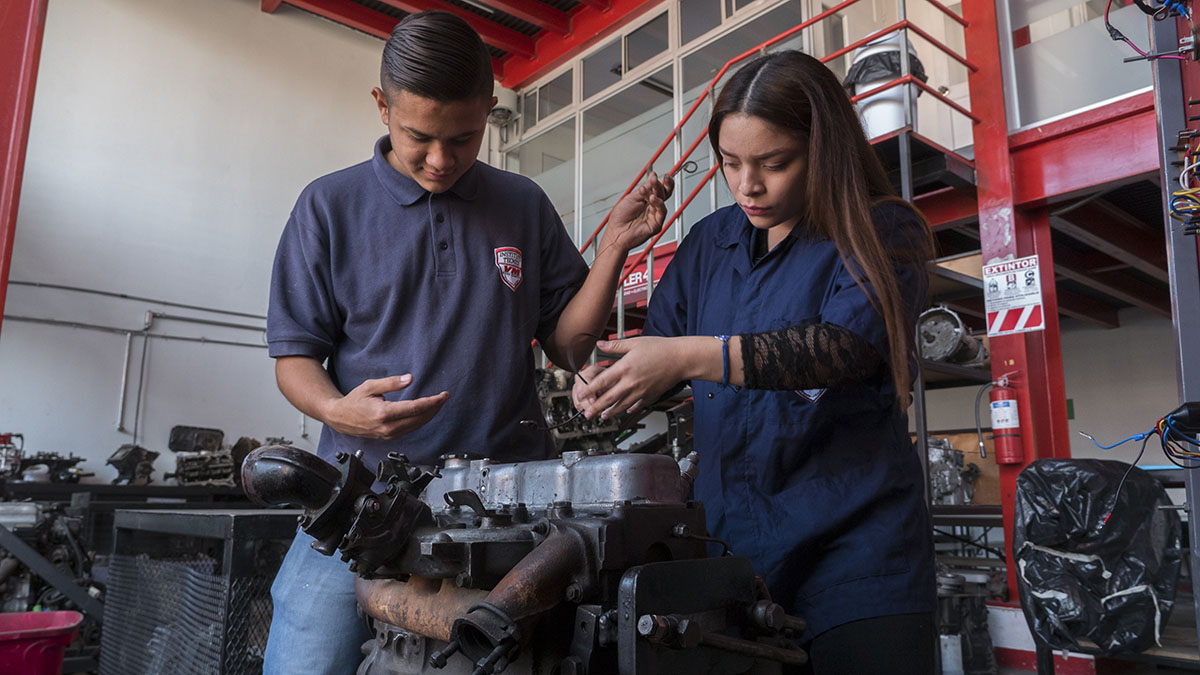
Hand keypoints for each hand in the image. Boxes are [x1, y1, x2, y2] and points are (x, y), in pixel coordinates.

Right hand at [324, 374, 448, 439]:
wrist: (340, 418)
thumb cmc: (354, 401)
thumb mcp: (370, 386)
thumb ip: (391, 382)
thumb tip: (410, 378)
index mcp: (383, 414)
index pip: (414, 409)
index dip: (431, 402)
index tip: (442, 396)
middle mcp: (388, 427)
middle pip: (419, 419)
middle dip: (435, 408)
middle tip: (445, 397)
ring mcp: (389, 435)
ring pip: (417, 426)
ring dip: (430, 415)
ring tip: (439, 403)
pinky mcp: (390, 437)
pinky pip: (410, 429)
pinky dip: (421, 420)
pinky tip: (427, 412)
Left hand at [575, 337, 684, 419]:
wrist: (681, 359)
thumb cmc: (660, 349)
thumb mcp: (635, 343)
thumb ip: (615, 346)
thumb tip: (600, 344)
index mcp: (625, 368)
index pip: (602, 382)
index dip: (589, 390)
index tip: (581, 394)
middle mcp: (631, 382)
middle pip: (609, 398)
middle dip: (596, 407)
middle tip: (587, 413)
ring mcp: (641, 391)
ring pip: (622, 405)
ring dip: (611, 412)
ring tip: (603, 416)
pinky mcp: (650, 395)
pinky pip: (637, 406)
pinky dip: (629, 409)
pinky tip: (625, 410)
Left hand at [600, 172, 674, 253]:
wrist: (615, 233)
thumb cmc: (620, 218)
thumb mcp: (632, 198)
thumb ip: (645, 188)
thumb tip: (653, 177)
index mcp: (646, 201)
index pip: (658, 190)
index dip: (661, 182)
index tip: (660, 175)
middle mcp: (652, 208)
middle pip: (664, 194)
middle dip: (662, 185)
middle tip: (657, 180)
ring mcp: (654, 216)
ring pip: (662, 201)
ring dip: (657, 193)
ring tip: (648, 191)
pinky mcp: (656, 225)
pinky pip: (661, 213)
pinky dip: (658, 204)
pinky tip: (652, 199)